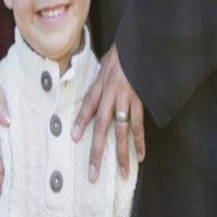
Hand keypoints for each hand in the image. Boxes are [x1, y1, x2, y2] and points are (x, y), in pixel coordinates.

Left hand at [72, 44, 144, 180]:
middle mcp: (111, 93)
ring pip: (121, 131)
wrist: (142, 44)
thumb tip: (98, 85)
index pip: (88, 105)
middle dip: (97, 151)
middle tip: (93, 173)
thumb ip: (102, 76)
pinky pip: (139, 124)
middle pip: (102, 126)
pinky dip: (139, 140)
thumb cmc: (125, 51)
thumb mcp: (107, 60)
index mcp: (102, 83)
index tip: (74, 138)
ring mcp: (127, 98)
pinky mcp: (141, 100)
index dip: (81, 122)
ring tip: (122, 172)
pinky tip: (140, 155)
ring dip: (121, 153)